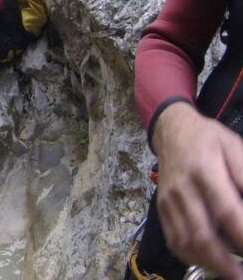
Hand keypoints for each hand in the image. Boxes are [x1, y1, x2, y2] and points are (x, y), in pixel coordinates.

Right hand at [153, 102, 242, 279]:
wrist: (173, 131)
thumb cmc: (211, 140)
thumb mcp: (236, 149)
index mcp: (205, 171)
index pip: (226, 210)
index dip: (242, 235)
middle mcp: (182, 189)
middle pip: (201, 234)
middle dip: (224, 262)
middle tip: (241, 275)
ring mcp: (168, 200)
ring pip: (185, 242)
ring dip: (208, 263)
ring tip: (229, 272)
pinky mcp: (161, 208)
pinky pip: (173, 240)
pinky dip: (190, 257)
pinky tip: (207, 261)